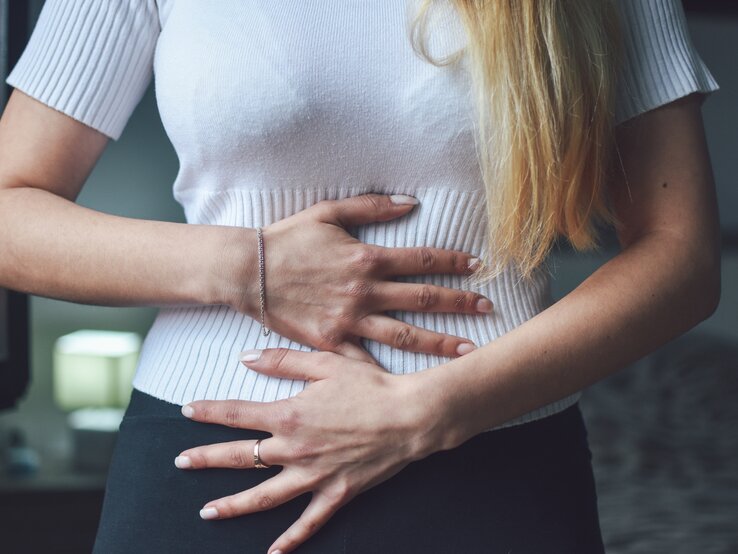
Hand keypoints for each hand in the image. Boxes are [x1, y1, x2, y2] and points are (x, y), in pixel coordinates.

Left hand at [175, 347, 441, 553]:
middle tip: (181, 462)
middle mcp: (295, 449)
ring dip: (233, 505)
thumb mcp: (327, 361)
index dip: (208, 411)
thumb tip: (245, 358)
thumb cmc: (371, 385)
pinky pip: (309, 521)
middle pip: (241, 457)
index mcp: (289, 414)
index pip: (236, 413)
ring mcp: (315, 475)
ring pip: (265, 496)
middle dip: (207, 459)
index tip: (187, 410)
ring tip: (207, 513)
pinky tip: (273, 552)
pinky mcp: (337, 493)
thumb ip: (283, 360)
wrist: (411, 416)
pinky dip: (291, 539)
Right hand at [225, 194, 492, 362]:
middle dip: (460, 303)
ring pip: (404, 335)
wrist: (249, 272)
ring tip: (468, 350)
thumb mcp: (328, 213)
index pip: (422, 260)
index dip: (454, 262)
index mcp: (366, 258)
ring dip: (439, 341)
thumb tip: (411, 202)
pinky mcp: (332, 342)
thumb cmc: (288, 240)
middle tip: (487, 309)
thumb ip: (372, 207)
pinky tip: (411, 380)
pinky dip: (388, 370)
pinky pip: (366, 357)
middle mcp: (364, 291)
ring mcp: (349, 320)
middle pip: (423, 299)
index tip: (478, 266)